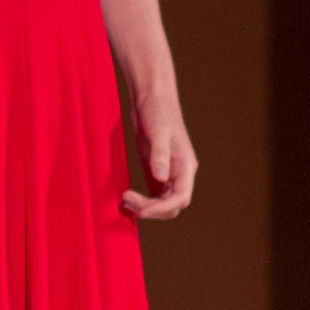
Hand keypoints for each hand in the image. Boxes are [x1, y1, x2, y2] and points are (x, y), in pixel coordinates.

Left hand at [122, 87, 196, 219]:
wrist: (152, 99)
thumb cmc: (158, 112)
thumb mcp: (158, 132)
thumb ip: (159, 155)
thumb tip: (161, 178)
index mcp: (185, 165)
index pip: (181, 197)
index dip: (162, 207)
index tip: (141, 210)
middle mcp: (180, 173)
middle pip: (172, 205)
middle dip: (152, 208)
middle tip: (126, 199)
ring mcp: (168, 173)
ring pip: (163, 203)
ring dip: (146, 207)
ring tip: (124, 199)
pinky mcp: (156, 171)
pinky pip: (154, 195)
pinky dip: (143, 201)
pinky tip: (127, 197)